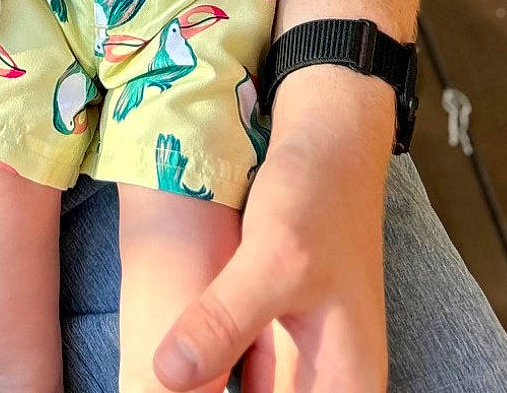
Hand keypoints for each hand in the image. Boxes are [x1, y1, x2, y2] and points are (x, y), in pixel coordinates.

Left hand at [154, 69, 389, 391]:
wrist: (329, 139)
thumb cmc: (317, 195)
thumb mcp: (272, 256)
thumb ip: (222, 320)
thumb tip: (166, 374)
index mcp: (343, 387)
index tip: (170, 387)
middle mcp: (327, 384)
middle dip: (207, 389)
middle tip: (164, 371)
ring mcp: (299, 361)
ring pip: (243, 392)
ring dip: (203, 382)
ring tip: (163, 368)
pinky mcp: (271, 336)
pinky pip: (233, 373)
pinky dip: (204, 369)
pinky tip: (170, 360)